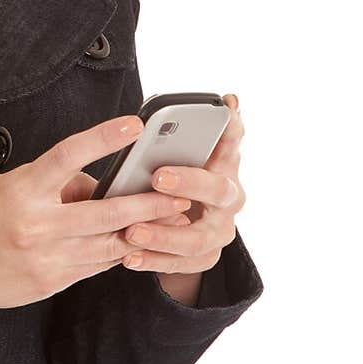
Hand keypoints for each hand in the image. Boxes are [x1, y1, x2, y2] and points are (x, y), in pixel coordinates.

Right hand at [0, 112, 190, 311]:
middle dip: (148, 204)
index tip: (134, 125)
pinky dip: (117, 252)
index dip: (103, 138)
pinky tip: (135, 242)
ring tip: (172, 219)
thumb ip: (54, 183)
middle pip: (106, 212)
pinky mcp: (53, 281)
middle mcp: (37, 224)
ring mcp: (48, 256)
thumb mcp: (10, 186)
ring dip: (143, 232)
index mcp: (24, 190)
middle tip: (180, 195)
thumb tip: (95, 183)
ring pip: (109, 243)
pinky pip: (96, 265)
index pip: (68, 156)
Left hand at [120, 93, 245, 298]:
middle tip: (158, 177)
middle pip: (219, 190)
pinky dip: (155, 261)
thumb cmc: (182, 173)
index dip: (230, 128)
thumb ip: (196, 130)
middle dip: (190, 183)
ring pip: (199, 237)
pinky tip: (129, 256)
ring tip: (132, 230)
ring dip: (164, 234)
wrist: (188, 220)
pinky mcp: (206, 256)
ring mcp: (221, 230)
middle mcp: (230, 197)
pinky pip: (183, 264)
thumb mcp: (188, 150)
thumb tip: (231, 99)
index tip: (220, 112)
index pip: (233, 139)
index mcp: (225, 163)